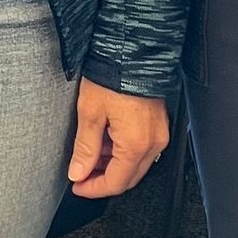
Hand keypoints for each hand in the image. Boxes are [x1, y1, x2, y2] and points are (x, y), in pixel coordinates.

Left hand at [67, 82, 169, 198]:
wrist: (132, 49)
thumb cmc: (113, 74)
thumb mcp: (90, 113)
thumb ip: (85, 148)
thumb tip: (78, 172)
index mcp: (136, 144)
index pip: (116, 182)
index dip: (94, 189)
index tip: (78, 186)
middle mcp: (153, 142)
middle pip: (128, 177)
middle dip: (103, 179)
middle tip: (81, 175)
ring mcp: (159, 133)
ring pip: (136, 164)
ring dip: (113, 165)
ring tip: (90, 154)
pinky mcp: (159, 123)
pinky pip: (142, 148)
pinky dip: (123, 151)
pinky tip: (107, 141)